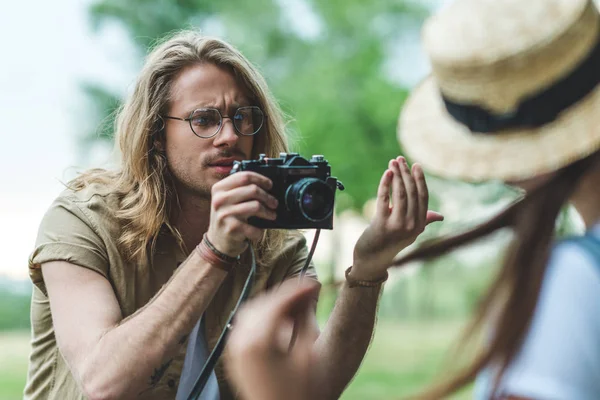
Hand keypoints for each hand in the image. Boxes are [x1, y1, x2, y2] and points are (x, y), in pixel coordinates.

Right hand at [206, 171, 277, 256]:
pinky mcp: (231, 229)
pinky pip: (255, 228)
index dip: (261, 179)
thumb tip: (266, 181)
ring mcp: (224, 214)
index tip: (270, 185)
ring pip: (256, 206)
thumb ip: (241, 189)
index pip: (244, 176)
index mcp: (219, 188)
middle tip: (274, 203)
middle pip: (253, 189)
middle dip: (268, 197)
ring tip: (272, 215)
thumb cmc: (228, 217)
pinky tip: (258, 232)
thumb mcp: (228, 199)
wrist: (217, 241)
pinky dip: (260, 231)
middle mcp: (220, 199)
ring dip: (268, 213)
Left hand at [225, 279, 319, 399]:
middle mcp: (240, 341)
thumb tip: (309, 291)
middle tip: (308, 291)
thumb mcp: (307, 353)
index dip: (297, 289)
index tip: (314, 283)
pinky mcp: (232, 354)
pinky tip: (281, 321)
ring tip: (296, 306)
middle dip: (286, 294)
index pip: (278, 302)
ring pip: (251, 310)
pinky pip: (245, 324)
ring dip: (273, 303)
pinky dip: (262, 316)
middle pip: (263, 302)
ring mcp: (233, 348)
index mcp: (259, 341)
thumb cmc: (297, 390)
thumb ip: (306, 318)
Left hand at [352, 156, 442, 279]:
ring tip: (393, 162)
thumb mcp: (409, 233)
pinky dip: (386, 183)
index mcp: (419, 224)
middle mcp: (411, 225)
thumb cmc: (389, 242)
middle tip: (400, 159)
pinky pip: (384, 198)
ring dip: (397, 175)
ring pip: (400, 193)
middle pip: (411, 192)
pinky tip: (387, 173)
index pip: (423, 197)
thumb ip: (423, 221)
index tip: (415, 165)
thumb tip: (440, 216)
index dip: (420, 179)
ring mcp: (397, 225)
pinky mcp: (382, 224)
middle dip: (406, 173)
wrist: (372, 259)